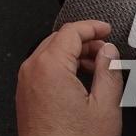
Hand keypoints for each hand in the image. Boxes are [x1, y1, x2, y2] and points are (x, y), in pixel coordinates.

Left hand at [17, 21, 121, 135]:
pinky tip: (80, 82)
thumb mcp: (105, 108)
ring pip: (49, 54)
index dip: (92, 26)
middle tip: (106, 50)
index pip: (71, 31)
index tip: (106, 29)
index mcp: (49, 66)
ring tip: (97, 68)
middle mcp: (32, 71)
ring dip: (73, 55)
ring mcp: (25, 84)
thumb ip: (109, 72)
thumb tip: (110, 52)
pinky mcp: (25, 97)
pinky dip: (61, 68)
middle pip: (58, 39)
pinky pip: (43, 70)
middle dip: (84, 41)